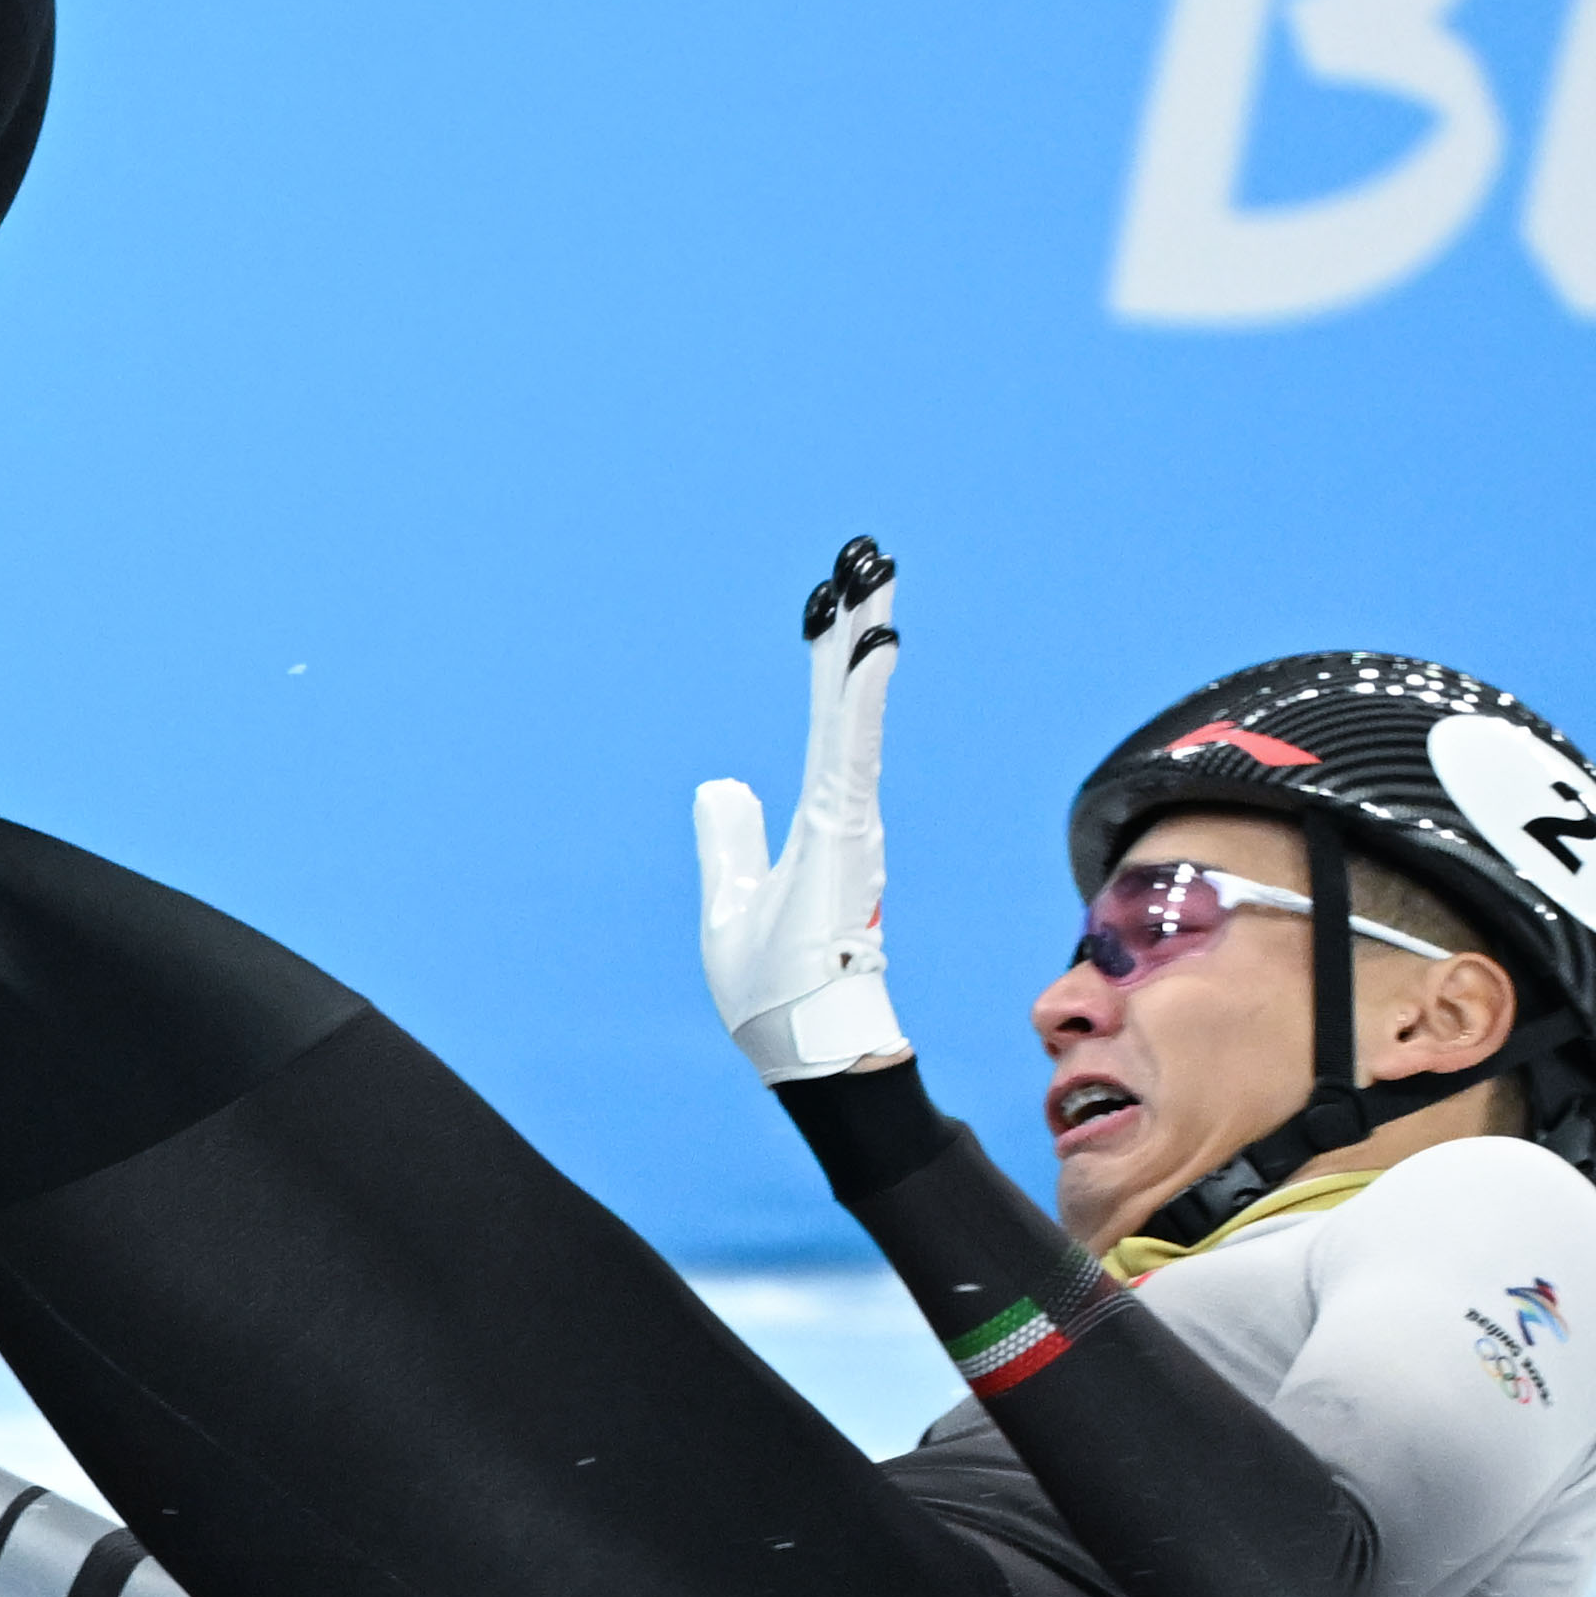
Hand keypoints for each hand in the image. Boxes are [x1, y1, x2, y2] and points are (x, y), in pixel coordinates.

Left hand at [690, 537, 910, 1082]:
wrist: (798, 1043)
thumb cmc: (769, 984)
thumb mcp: (729, 896)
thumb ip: (728, 838)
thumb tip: (722, 785)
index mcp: (820, 814)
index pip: (827, 716)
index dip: (830, 655)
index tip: (834, 596)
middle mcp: (842, 805)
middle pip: (844, 698)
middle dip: (854, 624)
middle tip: (867, 553)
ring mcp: (847, 818)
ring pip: (850, 712)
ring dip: (861, 641)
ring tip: (873, 573)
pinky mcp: (846, 835)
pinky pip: (850, 752)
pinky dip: (860, 700)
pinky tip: (870, 646)